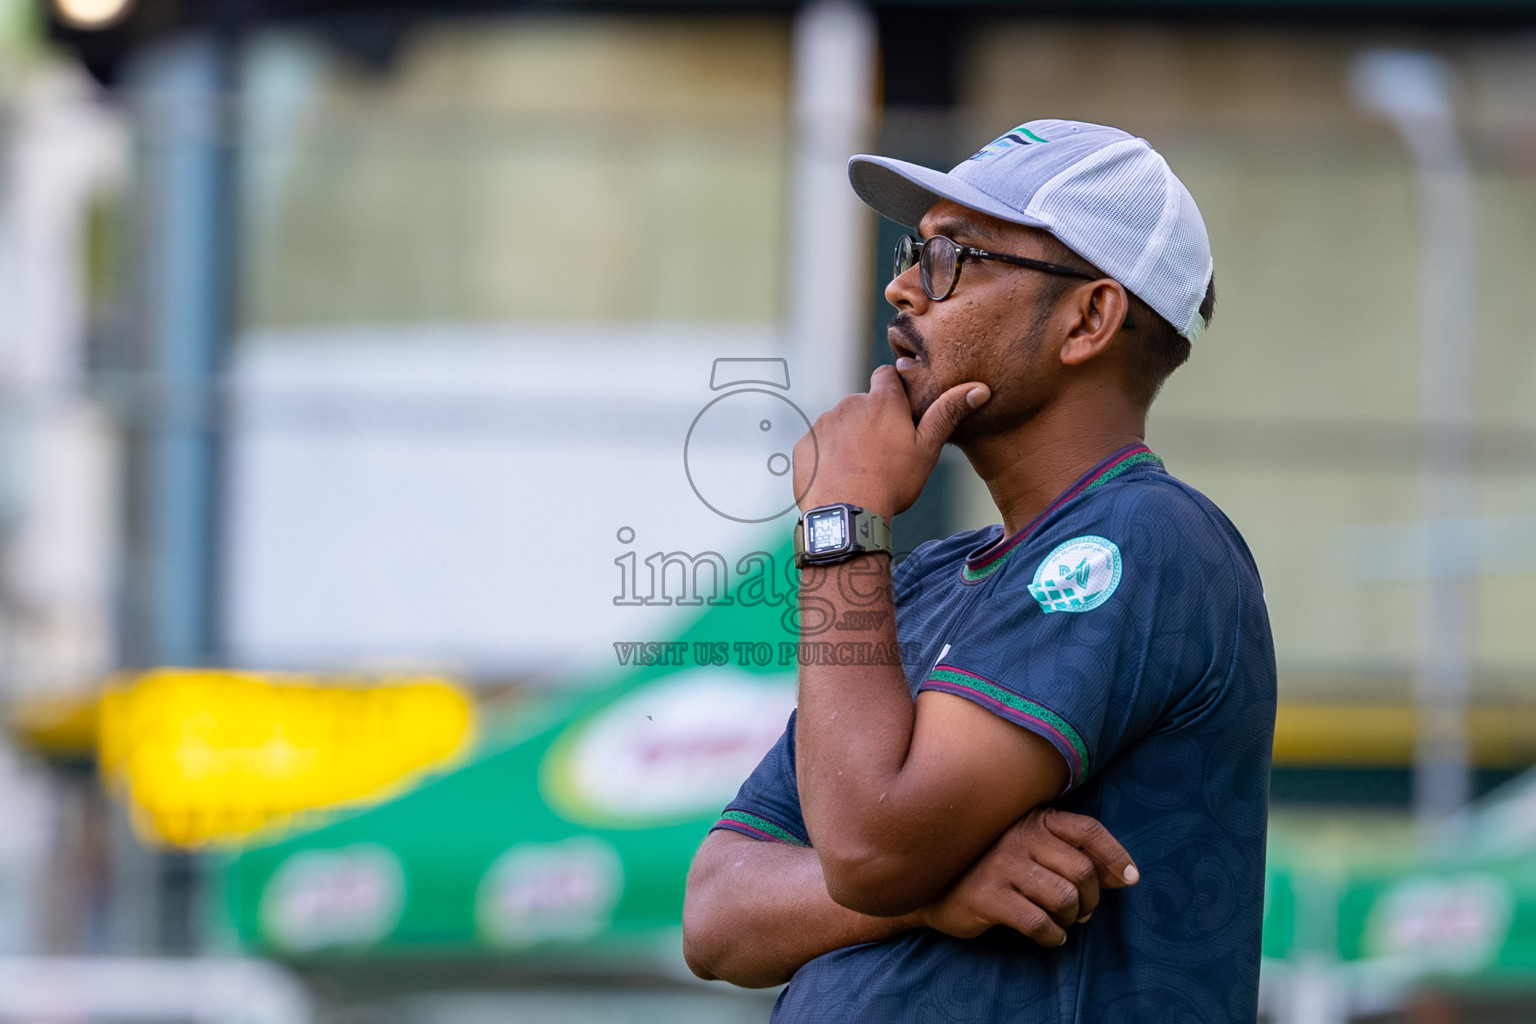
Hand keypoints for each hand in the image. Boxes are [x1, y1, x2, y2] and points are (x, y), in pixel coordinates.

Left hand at [793, 366, 989, 519]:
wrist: (847, 514)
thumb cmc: (892, 483)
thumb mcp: (927, 450)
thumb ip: (948, 414)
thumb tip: (979, 389)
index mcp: (883, 402)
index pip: (887, 375)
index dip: (894, 388)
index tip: (900, 410)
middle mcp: (850, 404)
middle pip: (863, 404)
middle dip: (871, 421)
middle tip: (883, 453)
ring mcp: (824, 423)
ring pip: (840, 425)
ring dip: (849, 439)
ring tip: (860, 470)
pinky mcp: (805, 444)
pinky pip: (818, 444)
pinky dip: (827, 456)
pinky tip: (839, 478)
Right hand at [915, 808, 1138, 946]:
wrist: (936, 888)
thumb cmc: (993, 868)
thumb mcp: (1032, 851)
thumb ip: (1073, 857)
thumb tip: (1123, 876)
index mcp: (1033, 820)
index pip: (1087, 830)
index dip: (1115, 855)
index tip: (1130, 879)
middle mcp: (1019, 836)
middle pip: (1082, 870)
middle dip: (1092, 899)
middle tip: (1084, 912)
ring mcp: (1002, 865)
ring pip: (1064, 897)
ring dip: (1073, 918)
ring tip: (1064, 922)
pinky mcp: (988, 896)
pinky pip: (1039, 923)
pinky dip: (1053, 936)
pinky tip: (1049, 937)